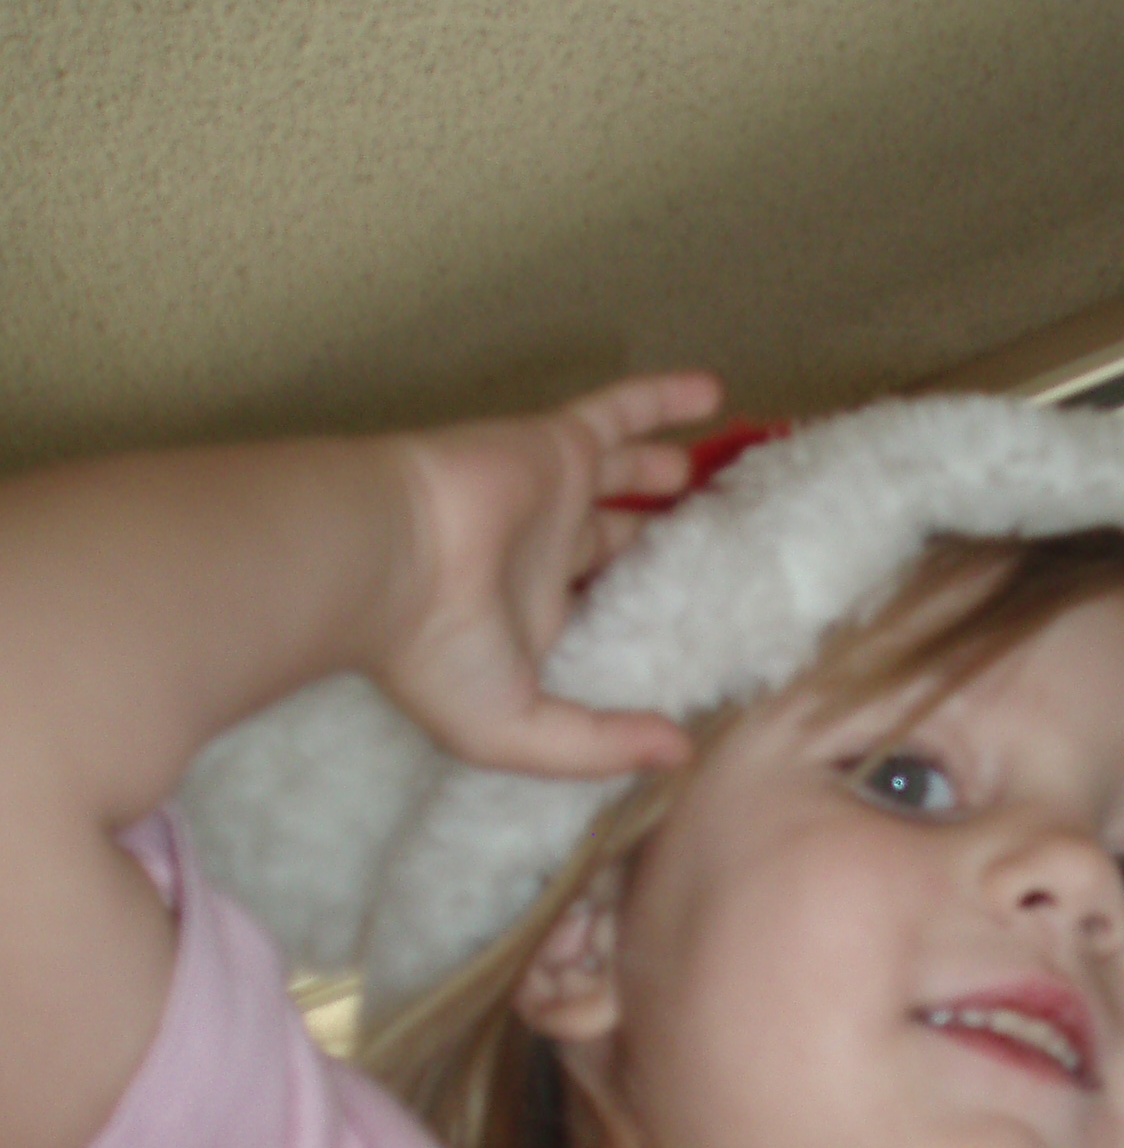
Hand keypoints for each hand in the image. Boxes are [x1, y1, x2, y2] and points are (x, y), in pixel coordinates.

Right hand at [377, 370, 720, 777]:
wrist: (385, 560)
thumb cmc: (433, 652)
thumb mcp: (517, 732)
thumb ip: (600, 744)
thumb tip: (679, 755)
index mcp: (535, 619)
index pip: (601, 614)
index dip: (642, 617)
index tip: (696, 624)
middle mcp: (546, 553)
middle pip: (614, 539)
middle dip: (652, 538)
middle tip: (708, 537)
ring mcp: (551, 494)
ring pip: (620, 472)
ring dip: (658, 468)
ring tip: (700, 472)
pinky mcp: (556, 444)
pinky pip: (621, 410)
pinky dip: (664, 397)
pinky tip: (713, 392)